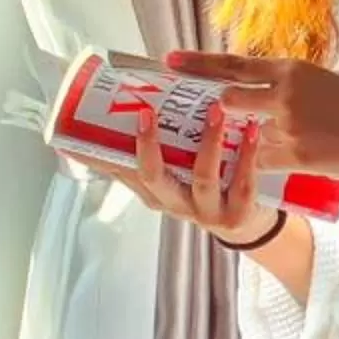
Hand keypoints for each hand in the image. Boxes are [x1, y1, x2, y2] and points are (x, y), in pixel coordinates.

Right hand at [90, 95, 280, 244]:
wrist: (247, 228)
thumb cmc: (205, 194)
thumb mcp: (173, 180)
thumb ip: (151, 156)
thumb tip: (118, 120)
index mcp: (154, 193)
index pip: (120, 171)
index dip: (101, 155)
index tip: (88, 129)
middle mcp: (175, 205)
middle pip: (153, 178)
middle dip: (148, 147)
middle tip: (146, 114)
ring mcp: (206, 213)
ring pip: (202, 177)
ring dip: (208, 141)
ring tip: (215, 110)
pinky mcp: (237, 214)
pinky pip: (242, 182)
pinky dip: (247, 154)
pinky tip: (250, 129)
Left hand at [162, 51, 338, 186]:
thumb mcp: (327, 78)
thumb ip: (293, 83)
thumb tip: (270, 88)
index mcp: (291, 69)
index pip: (234, 65)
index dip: (198, 64)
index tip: (169, 61)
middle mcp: (284, 94)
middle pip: (229, 101)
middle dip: (224, 110)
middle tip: (226, 116)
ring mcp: (288, 126)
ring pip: (249, 135)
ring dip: (258, 140)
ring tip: (291, 138)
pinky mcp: (296, 155)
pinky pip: (265, 160)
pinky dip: (271, 161)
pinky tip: (297, 157)